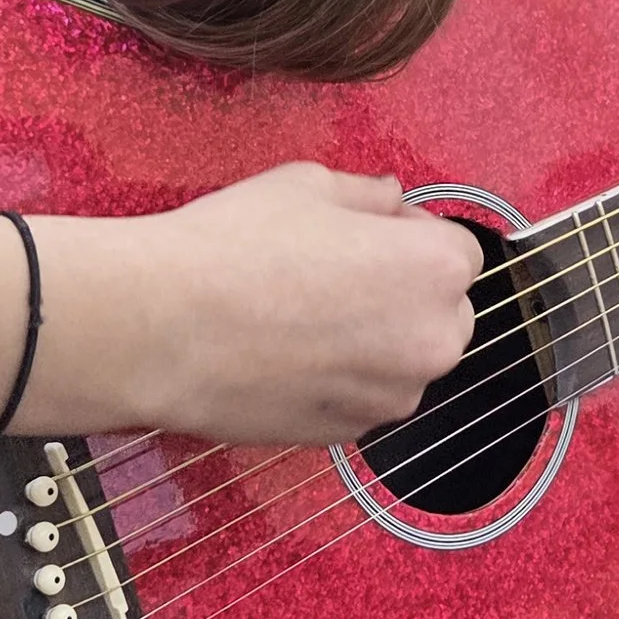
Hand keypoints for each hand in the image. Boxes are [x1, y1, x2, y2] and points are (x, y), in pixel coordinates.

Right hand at [0, 162, 483, 443]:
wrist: (160, 329)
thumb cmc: (231, 249)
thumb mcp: (306, 186)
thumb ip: (367, 195)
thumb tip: (390, 199)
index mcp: (435, 269)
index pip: (457, 251)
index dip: (410, 238)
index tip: (368, 234)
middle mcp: (432, 340)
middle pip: (442, 311)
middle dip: (404, 293)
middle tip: (333, 274)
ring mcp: (392, 396)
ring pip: (402, 360)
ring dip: (373, 341)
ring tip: (299, 314)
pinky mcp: (350, 433)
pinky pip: (362, 397)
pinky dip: (339, 379)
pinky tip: (284, 353)